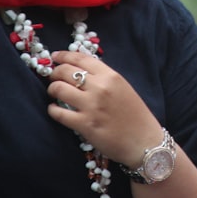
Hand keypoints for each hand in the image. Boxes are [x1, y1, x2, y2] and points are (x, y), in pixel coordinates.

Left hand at [48, 50, 163, 167]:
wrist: (144, 142)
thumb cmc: (136, 116)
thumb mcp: (123, 88)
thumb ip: (104, 78)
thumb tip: (81, 70)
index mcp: (111, 76)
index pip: (81, 58)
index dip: (64, 55)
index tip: (55, 56)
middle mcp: (100, 87)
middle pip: (66, 71)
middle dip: (55, 73)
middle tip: (53, 78)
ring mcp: (91, 106)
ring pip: (59, 89)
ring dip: (52, 90)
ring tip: (54, 94)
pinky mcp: (84, 124)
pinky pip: (58, 113)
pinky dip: (52, 110)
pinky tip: (54, 110)